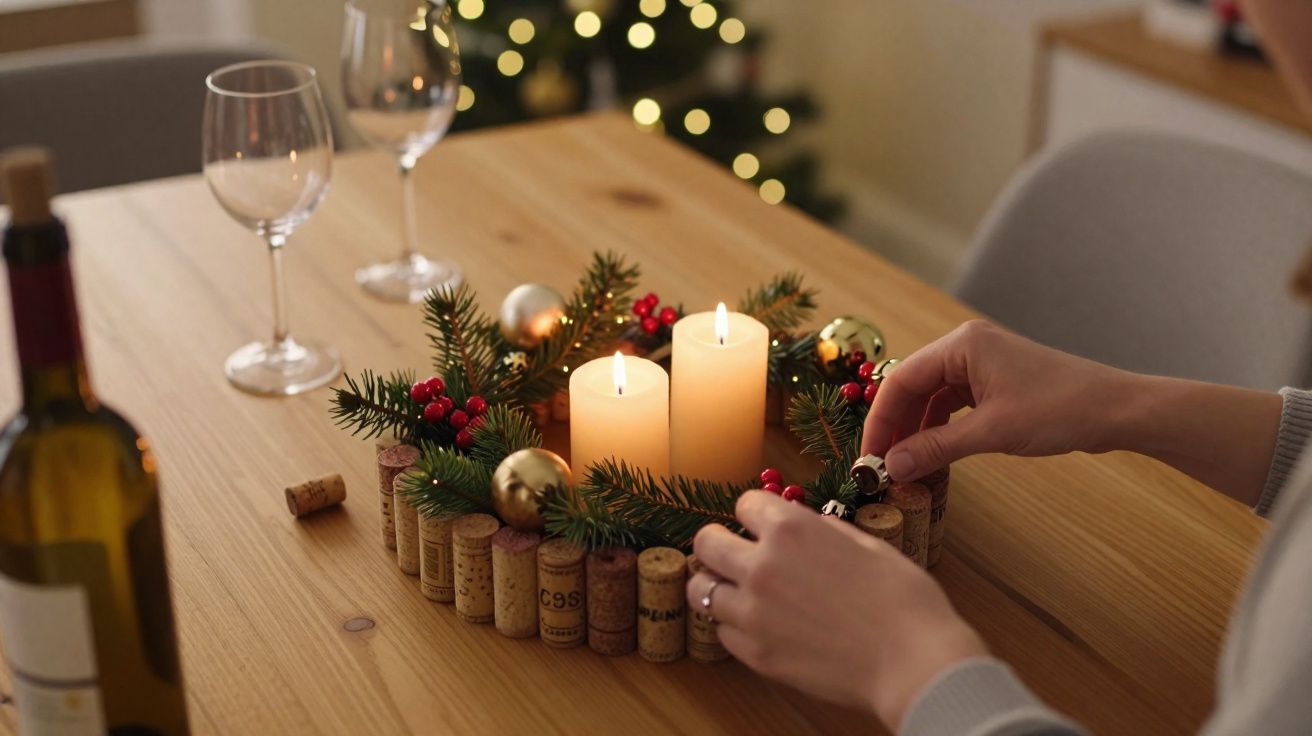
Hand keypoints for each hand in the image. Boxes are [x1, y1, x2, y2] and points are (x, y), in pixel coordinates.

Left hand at [688, 491, 986, 730]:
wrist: (913, 662)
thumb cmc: (904, 600)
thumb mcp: (868, 544)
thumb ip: (825, 531)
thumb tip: (809, 527)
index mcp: (791, 529)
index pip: (744, 503)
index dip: (755, 512)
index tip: (761, 524)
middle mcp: (762, 565)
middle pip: (706, 543)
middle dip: (718, 543)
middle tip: (732, 553)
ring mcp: (753, 613)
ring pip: (702, 590)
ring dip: (719, 586)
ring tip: (739, 592)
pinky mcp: (755, 653)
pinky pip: (723, 632)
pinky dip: (734, 626)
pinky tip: (758, 626)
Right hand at [862, 319, 1134, 481]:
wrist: (1117, 410)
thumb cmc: (1060, 410)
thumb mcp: (991, 432)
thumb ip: (935, 448)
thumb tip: (890, 468)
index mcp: (961, 345)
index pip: (900, 381)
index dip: (879, 421)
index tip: (867, 457)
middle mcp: (966, 347)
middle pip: (912, 387)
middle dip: (894, 427)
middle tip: (881, 466)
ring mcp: (982, 363)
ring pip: (931, 398)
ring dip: (915, 430)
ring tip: (904, 465)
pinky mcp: (995, 381)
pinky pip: (952, 404)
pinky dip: (939, 428)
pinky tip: (932, 453)